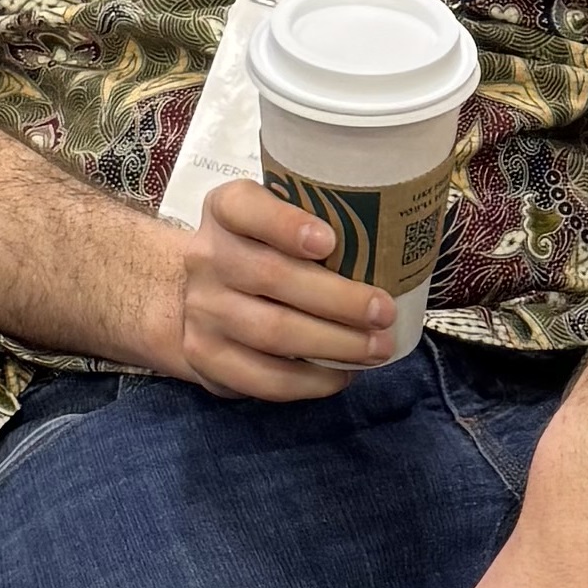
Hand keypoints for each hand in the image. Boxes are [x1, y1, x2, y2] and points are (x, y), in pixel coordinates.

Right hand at [153, 174, 392, 401]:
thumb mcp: (272, 222)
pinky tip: (342, 374)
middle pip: (272, 277)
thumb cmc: (259, 253)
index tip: (329, 241)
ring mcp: (203, 310)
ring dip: (334, 343)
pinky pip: (263, 377)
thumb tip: (396, 248)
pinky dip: (310, 380)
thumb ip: (316, 223)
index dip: (285, 223)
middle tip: (383, 311)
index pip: (244, 207)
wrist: (192, 294)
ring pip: (272, 332)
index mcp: (226, 212)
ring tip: (377, 347)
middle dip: (338, 299)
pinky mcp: (207, 356)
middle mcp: (208, 257)